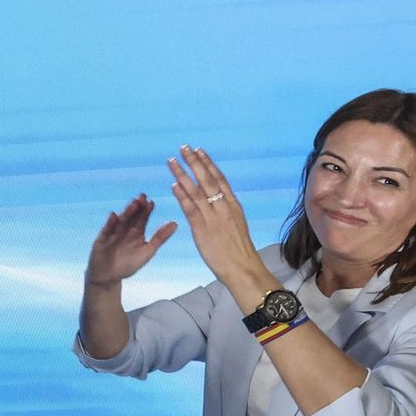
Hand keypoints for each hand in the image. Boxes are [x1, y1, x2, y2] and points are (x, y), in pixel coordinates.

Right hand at [85, 194, 176, 287]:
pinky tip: (114, 216)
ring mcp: (114, 232)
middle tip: (142, 196)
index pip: (142, 218)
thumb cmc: (128, 265)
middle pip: (132, 216)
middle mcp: (125, 229)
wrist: (109, 276)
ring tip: (133, 203)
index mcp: (137, 232)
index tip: (152, 202)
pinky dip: (111, 223)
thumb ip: (160, 238)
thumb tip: (175, 223)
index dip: (147, 211)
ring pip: (121, 220)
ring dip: (127, 212)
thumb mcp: (147, 251)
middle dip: (137, 207)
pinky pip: (107, 230)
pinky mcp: (102, 239)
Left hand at [167, 146, 261, 286]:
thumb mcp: (236, 224)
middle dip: (194, 162)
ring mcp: (213, 217)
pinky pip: (190, 210)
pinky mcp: (203, 230)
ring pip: (196, 191)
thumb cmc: (239, 250)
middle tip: (183, 148)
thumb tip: (217, 201)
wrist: (243, 267)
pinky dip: (182, 196)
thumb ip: (225, 211)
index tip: (199, 150)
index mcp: (232, 205)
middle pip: (207, 179)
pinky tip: (173, 186)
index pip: (219, 178)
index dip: (208, 163)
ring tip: (172, 162)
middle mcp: (223, 207)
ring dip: (182, 175)